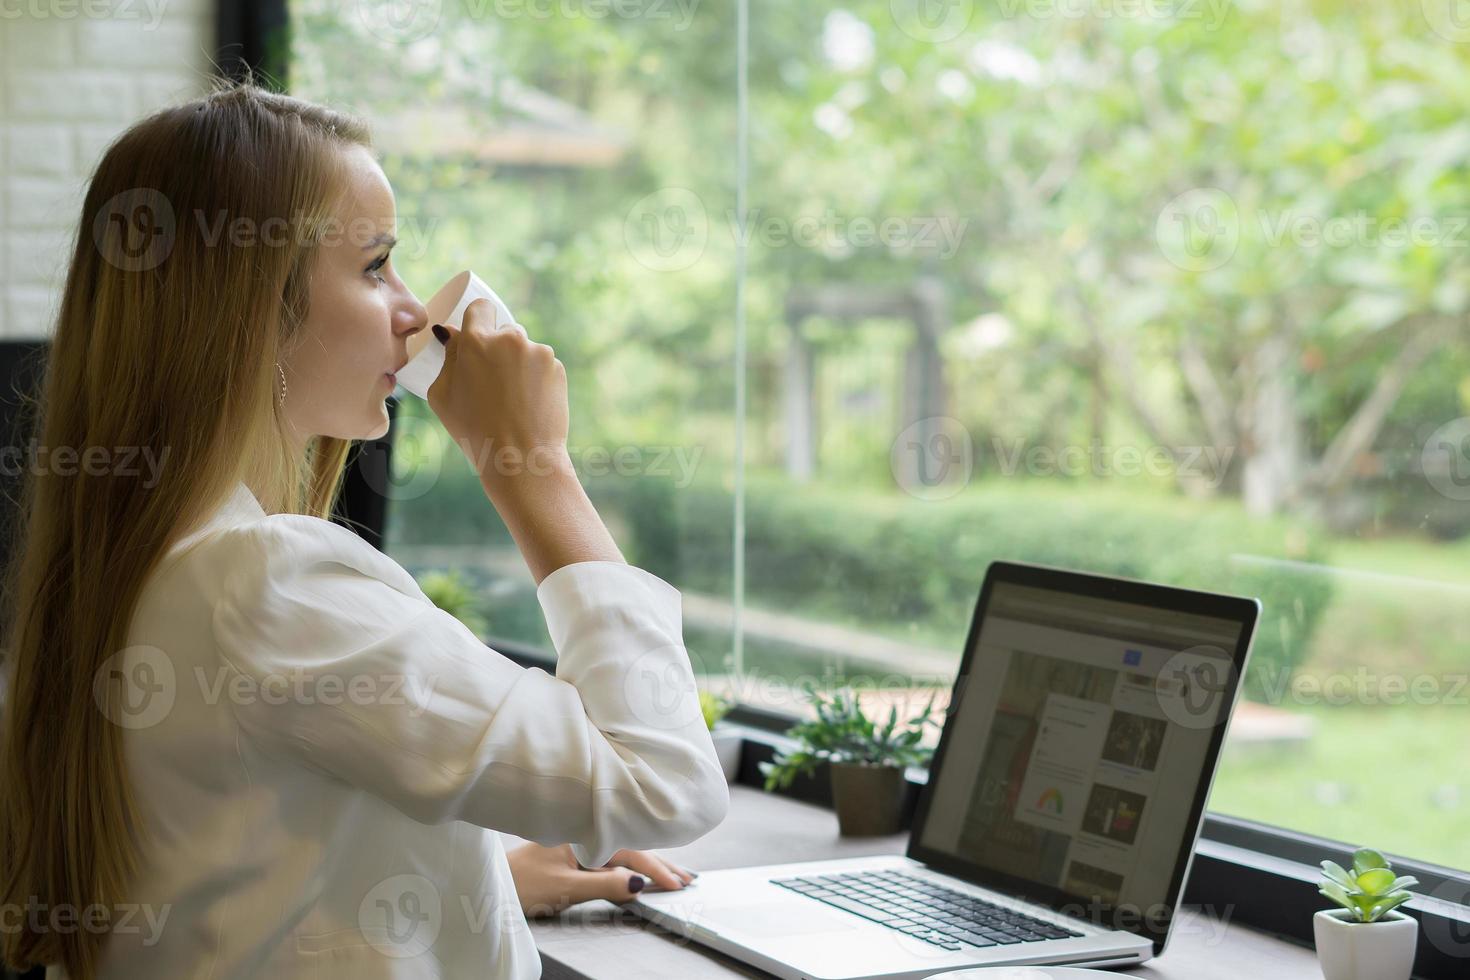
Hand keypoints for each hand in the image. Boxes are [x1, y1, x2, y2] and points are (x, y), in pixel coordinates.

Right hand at [427, 300, 571, 497]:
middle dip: (498, 348)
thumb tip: (451, 334)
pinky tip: (528, 403)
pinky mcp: (557, 368)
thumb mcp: (442, 395)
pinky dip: (536, 378)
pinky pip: (542, 365)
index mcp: (477, 341)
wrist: (520, 456)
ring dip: (518, 363)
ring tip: (511, 398)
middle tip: (491, 381)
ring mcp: (538, 352)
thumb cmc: (474, 430)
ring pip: (524, 349)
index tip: (477, 335)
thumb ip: (448, 358)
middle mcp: (510, 339)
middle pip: (504, 330)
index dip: (478, 321)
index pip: (480, 308)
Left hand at [506, 842, 697, 917]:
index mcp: (584, 832)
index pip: (630, 850)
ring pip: (624, 853)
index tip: (677, 884)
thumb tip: (639, 884)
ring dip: (649, 866)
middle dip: (661, 864)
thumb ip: (604, 885)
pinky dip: (631, 868)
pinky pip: (612, 859)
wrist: (490, 886)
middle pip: (631, 847)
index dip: (656, 869)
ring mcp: (580, 843)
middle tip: (688, 879)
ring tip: (675, 875)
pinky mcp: (575, 855)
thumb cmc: (520, 883)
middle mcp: (584, 832)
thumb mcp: (565, 888)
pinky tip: (642, 874)